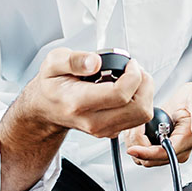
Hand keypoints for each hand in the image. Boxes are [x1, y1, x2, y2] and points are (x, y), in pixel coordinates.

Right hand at [16, 48, 154, 138]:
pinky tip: (126, 88)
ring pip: (143, 115)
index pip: (120, 94)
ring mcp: (104, 129)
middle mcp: (93, 120)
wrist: (46, 107)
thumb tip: (95, 62)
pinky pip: (138, 118)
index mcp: (78, 102)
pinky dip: (140, 100)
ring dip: (145, 92)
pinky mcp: (112, 130)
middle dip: (144, 83)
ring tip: (132, 77)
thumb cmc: (52, 85)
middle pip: (138, 108)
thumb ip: (74, 60)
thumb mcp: (54, 63)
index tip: (129, 63)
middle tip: (134, 69)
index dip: (133, 75)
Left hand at [125, 82, 191, 166]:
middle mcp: (178, 151)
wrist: (191, 99)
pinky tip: (137, 127)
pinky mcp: (160, 148)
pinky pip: (142, 152)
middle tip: (136, 124)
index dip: (146, 153)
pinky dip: (134, 141)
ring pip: (143, 158)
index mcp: (188, 141)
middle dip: (137, 144)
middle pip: (150, 159)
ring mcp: (168, 150)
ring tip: (137, 124)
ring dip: (134, 142)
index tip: (132, 149)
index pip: (164, 154)